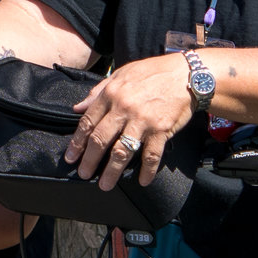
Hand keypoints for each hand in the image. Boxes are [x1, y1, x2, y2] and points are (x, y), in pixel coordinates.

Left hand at [67, 55, 192, 188]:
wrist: (186, 75)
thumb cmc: (153, 72)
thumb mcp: (121, 74)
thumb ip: (99, 91)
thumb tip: (79, 108)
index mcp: (111, 94)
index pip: (88, 122)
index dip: (77, 142)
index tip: (71, 157)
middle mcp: (124, 109)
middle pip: (100, 140)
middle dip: (89, 160)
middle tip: (84, 174)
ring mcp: (142, 121)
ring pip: (122, 151)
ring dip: (112, 171)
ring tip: (105, 184)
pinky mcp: (161, 130)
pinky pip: (151, 155)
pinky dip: (146, 171)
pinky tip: (142, 181)